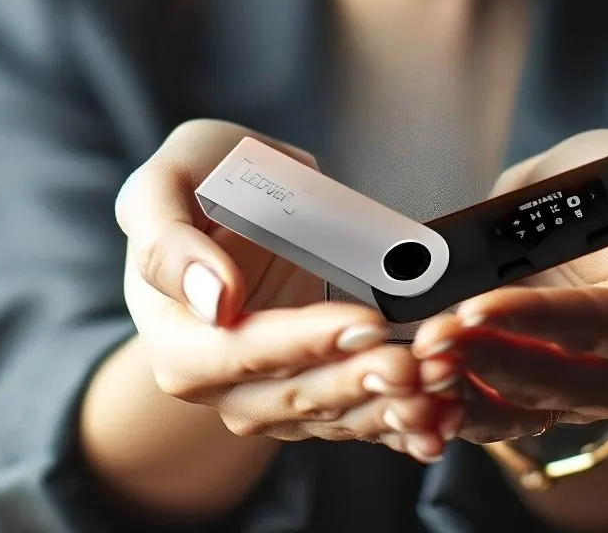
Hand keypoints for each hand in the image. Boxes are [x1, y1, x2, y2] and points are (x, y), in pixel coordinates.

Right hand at [115, 119, 461, 457]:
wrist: (233, 200)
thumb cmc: (196, 183)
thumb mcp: (163, 185)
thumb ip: (169, 243)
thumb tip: (212, 302)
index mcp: (176, 338)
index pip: (240, 353)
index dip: (304, 344)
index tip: (364, 324)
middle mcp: (220, 382)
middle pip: (295, 395)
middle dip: (361, 382)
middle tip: (418, 363)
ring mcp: (271, 393)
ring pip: (334, 416)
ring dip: (391, 409)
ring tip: (442, 387)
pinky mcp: (318, 390)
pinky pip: (360, 418)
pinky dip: (405, 425)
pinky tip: (445, 419)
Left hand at [408, 130, 607, 443]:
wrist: (563, 202)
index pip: (591, 325)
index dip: (532, 320)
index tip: (474, 306)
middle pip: (552, 381)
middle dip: (486, 360)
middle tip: (429, 340)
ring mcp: (572, 395)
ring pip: (518, 410)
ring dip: (461, 395)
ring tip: (414, 365)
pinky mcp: (528, 402)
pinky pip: (491, 421)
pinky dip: (448, 412)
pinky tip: (412, 393)